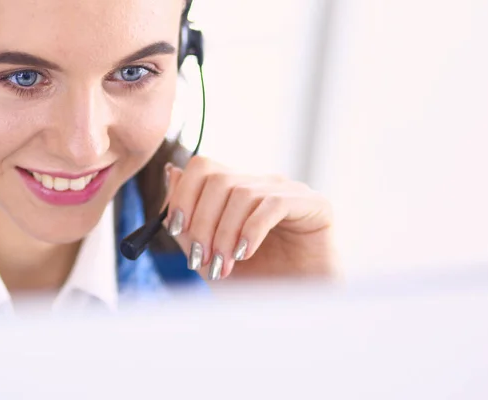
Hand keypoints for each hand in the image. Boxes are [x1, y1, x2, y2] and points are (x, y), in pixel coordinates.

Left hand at [163, 156, 335, 280]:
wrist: (299, 308)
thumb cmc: (256, 282)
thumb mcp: (209, 255)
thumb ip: (189, 220)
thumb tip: (172, 173)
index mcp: (238, 191)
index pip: (203, 168)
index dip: (183, 195)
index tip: (175, 229)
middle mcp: (262, 184)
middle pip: (218, 179)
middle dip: (202, 222)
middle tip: (200, 260)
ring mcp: (289, 191)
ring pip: (242, 194)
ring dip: (224, 234)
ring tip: (223, 266)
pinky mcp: (314, 204)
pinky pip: (274, 204)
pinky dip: (251, 230)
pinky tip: (245, 254)